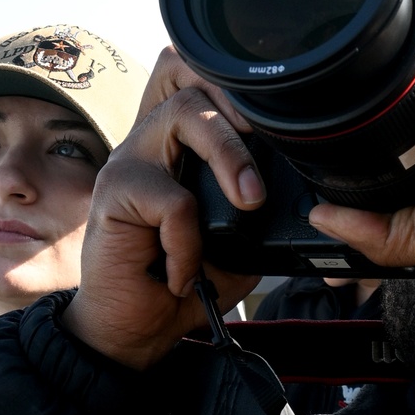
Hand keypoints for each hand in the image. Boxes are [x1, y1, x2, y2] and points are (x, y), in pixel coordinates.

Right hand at [64, 50, 263, 367]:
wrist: (137, 332)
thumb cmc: (184, 284)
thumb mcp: (239, 245)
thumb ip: (258, 209)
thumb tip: (301, 193)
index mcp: (181, 145)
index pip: (206, 81)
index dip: (243, 91)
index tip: (282, 130)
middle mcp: (153, 141)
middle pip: (197, 85)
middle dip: (243, 126)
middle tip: (263, 185)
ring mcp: (130, 160)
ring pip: (185, 116)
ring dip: (228, 158)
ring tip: (246, 207)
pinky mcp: (113, 191)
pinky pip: (173, 198)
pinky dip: (188, 242)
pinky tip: (181, 273)